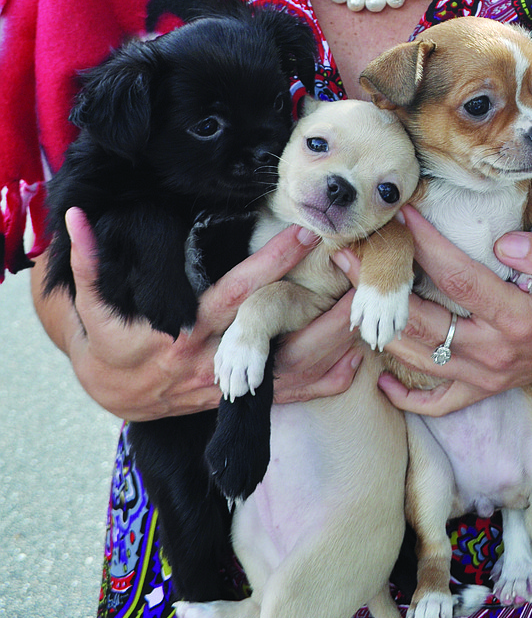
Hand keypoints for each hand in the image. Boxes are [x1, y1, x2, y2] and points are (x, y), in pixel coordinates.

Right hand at [36, 208, 360, 421]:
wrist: (110, 395)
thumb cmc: (107, 342)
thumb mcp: (91, 305)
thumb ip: (90, 261)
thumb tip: (76, 218)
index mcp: (182, 333)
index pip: (235, 294)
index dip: (269, 265)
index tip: (304, 233)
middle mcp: (212, 361)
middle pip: (278, 335)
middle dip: (320, 308)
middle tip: (359, 275)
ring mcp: (229, 385)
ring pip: (290, 370)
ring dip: (331, 344)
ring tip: (369, 313)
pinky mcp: (238, 400)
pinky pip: (289, 397)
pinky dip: (322, 383)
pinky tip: (354, 362)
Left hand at [335, 205, 531, 417]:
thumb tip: (504, 243)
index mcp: (518, 318)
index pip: (457, 278)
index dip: (426, 244)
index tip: (402, 213)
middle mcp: (496, 353)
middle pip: (423, 321)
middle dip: (381, 288)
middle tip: (346, 254)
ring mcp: (490, 375)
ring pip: (420, 361)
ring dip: (382, 330)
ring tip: (349, 297)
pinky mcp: (490, 388)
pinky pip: (441, 402)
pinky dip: (408, 396)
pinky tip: (380, 377)